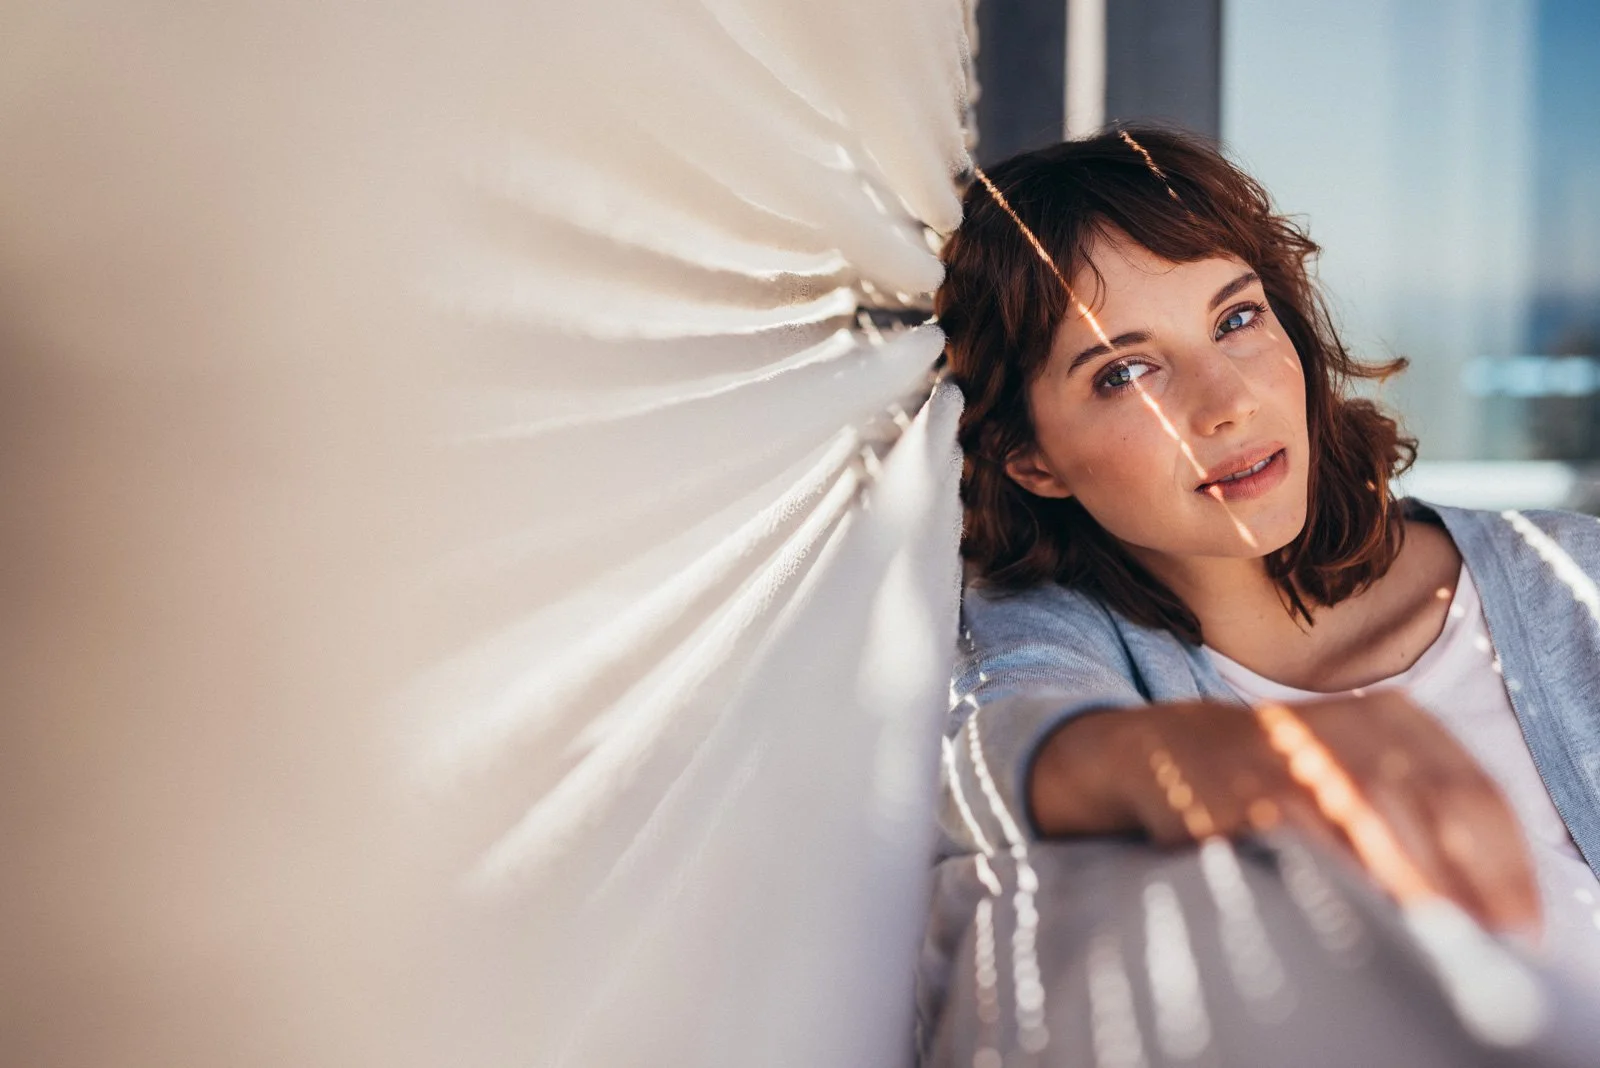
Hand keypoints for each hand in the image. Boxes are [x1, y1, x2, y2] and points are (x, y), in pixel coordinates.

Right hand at [1029, 691, 1540, 933]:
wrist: (1159, 748)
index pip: (1466, 785)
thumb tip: (1488, 897)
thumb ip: (1422, 809)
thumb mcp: (1356, 761)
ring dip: (1403, 883)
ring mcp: (1280, 755)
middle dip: (1457, 882)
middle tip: (1476, 940)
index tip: (1516, 921)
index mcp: (1386, 714)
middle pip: (1421, 804)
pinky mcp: (1233, 791)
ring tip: (1429, 936)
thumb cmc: (1280, 769)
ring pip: (1362, 818)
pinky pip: (1295, 838)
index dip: (1500, 859)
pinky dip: (1332, 876)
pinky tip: (1356, 909)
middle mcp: (1337, 725)